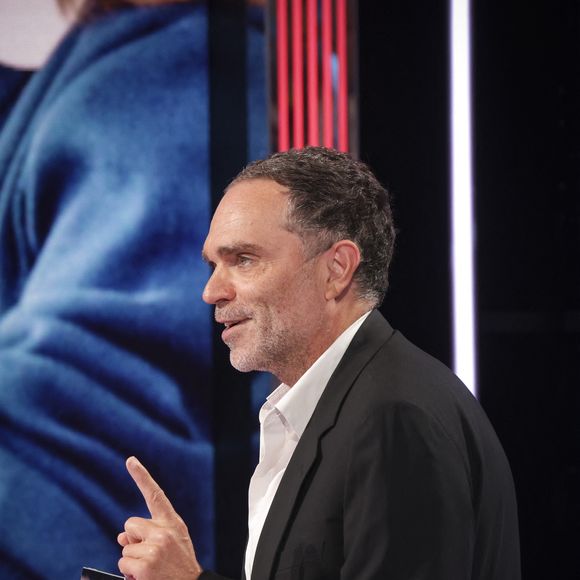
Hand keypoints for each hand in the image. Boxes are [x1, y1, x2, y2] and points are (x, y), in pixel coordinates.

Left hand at [117, 457, 202, 579]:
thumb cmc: (179, 566)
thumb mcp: (172, 543)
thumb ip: (151, 533)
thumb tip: (121, 536)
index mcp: (172, 522)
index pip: (155, 495)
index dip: (141, 476)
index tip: (130, 460)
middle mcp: (164, 531)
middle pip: (130, 524)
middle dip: (134, 539)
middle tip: (149, 554)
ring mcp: (155, 548)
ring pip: (125, 547)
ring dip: (133, 559)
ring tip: (151, 568)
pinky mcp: (145, 565)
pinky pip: (123, 563)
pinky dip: (130, 573)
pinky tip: (145, 576)